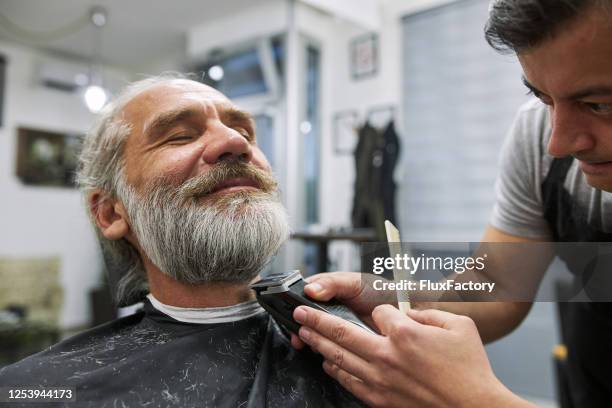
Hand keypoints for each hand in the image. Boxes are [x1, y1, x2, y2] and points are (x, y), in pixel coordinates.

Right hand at [290, 272, 395, 348]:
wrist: (402, 312)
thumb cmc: (380, 292)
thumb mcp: (354, 282)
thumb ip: (332, 283)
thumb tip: (311, 290)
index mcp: (327, 289)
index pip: (303, 295)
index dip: (296, 304)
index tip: (295, 312)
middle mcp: (329, 307)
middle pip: (305, 317)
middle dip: (300, 325)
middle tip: (299, 332)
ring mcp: (335, 325)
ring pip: (314, 333)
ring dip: (310, 338)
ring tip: (309, 341)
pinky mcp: (343, 342)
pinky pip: (328, 347)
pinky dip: (323, 349)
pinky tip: (323, 349)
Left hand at [293, 305, 533, 407]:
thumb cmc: (470, 369)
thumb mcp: (459, 325)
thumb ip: (429, 312)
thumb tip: (408, 312)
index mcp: (406, 334)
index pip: (379, 313)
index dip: (381, 311)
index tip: (383, 314)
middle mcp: (387, 355)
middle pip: (341, 331)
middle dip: (316, 319)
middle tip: (300, 312)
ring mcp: (380, 379)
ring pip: (338, 356)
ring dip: (318, 342)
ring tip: (304, 332)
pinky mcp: (379, 398)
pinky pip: (348, 381)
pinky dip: (334, 369)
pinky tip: (327, 360)